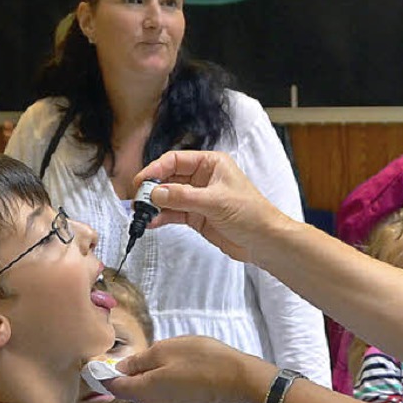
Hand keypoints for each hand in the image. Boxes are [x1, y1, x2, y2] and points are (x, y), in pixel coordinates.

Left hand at [109, 335, 274, 402]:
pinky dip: (167, 384)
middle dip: (132, 373)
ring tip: (171, 359)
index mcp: (144, 392)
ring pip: (150, 393)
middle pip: (132, 390)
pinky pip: (166, 396)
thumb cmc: (203, 360)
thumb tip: (121, 367)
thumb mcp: (166, 350)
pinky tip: (183, 370)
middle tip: (144, 352)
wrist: (240, 380)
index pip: (113, 387)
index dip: (103, 374)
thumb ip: (139, 360)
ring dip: (152, 377)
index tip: (99, 363)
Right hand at [133, 150, 288, 262]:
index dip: (156, 169)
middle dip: (152, 188)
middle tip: (138, 200)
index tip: (141, 182)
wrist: (264, 242)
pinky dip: (162, 217)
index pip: (175, 160)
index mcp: (211, 164)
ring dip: (154, 204)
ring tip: (141, 213)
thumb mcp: (215, 202)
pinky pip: (173, 213)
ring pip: (169, 196)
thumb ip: (183, 197)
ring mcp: (199, 198)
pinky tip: (152, 222)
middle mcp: (203, 178)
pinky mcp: (197, 216)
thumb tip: (156, 193)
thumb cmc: (251, 214)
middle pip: (168, 178)